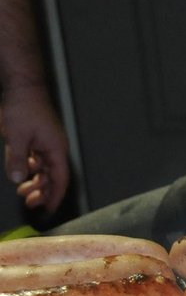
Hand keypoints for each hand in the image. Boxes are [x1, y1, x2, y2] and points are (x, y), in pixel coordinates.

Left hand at [1, 82, 69, 215]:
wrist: (22, 86)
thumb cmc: (23, 107)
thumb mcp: (16, 136)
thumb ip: (18, 159)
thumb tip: (18, 179)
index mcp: (56, 149)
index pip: (60, 179)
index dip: (55, 196)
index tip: (49, 209)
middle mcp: (54, 148)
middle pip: (52, 176)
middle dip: (42, 191)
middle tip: (29, 202)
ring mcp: (46, 143)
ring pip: (44, 169)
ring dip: (35, 180)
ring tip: (22, 190)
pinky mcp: (38, 138)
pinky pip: (37, 158)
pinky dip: (31, 168)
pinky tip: (22, 171)